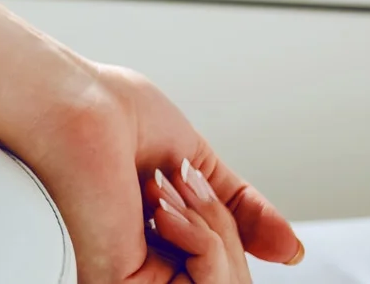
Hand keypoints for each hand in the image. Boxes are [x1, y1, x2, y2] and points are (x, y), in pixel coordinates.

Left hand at [18, 65, 301, 282]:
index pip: (222, 270)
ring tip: (167, 192)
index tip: (188, 182)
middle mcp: (140, 270)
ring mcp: (132, 281)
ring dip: (216, 231)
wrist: (77, 103)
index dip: (227, 232)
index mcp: (152, 247)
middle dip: (224, 227)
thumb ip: (242, 212)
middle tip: (181, 182)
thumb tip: (292, 251)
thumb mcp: (200, 169)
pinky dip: (205, 242)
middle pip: (234, 281)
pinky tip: (164, 210)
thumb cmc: (114, 117)